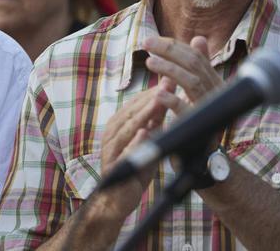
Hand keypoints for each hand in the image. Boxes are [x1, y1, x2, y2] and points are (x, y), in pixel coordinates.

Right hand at [98, 78, 174, 220]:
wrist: (117, 200)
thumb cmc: (135, 167)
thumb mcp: (149, 140)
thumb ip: (155, 118)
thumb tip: (165, 92)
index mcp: (118, 125)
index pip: (135, 104)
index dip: (152, 91)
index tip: (169, 78)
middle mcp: (111, 134)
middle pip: (131, 112)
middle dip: (150, 98)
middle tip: (166, 84)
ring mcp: (110, 150)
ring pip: (127, 128)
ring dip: (143, 114)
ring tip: (157, 102)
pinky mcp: (113, 166)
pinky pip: (125, 152)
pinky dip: (135, 142)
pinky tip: (145, 133)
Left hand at [142, 35, 225, 151]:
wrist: (201, 160)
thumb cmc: (198, 123)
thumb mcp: (198, 93)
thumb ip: (199, 67)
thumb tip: (198, 38)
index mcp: (216, 83)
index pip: (195, 57)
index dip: (173, 46)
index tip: (151, 40)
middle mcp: (217, 94)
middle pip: (194, 64)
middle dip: (169, 51)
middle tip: (146, 43)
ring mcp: (211, 111)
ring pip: (192, 83)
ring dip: (169, 70)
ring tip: (149, 62)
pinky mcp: (200, 129)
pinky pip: (187, 111)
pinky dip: (173, 100)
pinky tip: (158, 92)